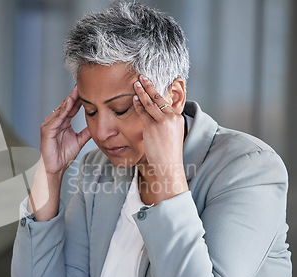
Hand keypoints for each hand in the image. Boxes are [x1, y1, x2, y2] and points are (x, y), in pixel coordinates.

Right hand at [40, 86, 91, 177]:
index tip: (87, 90)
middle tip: (82, 84)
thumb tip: (96, 124)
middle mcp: (55, 121)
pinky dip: (63, 111)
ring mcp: (50, 125)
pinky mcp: (47, 130)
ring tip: (77, 90)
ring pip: (61, 109)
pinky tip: (69, 104)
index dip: (79, 99)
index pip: (71, 107)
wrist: (55, 168)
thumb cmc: (63, 156)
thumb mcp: (79, 140)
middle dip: (74, 95)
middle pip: (66, 105)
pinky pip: (56, 118)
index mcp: (62, 122)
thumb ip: (86, 131)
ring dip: (69, 100)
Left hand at [132, 75, 187, 200]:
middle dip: (149, 86)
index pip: (165, 101)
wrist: (169, 166)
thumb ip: (165, 122)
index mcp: (177, 118)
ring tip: (135, 84)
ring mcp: (162, 122)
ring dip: (141, 92)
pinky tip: (133, 99)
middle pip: (158, 98)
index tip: (151, 83)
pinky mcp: (152, 127)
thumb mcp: (171, 134)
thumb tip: (155, 115)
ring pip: (150, 103)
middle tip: (142, 77)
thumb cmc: (168, 153)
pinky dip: (137, 104)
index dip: (157, 91)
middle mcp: (171, 117)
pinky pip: (143, 112)